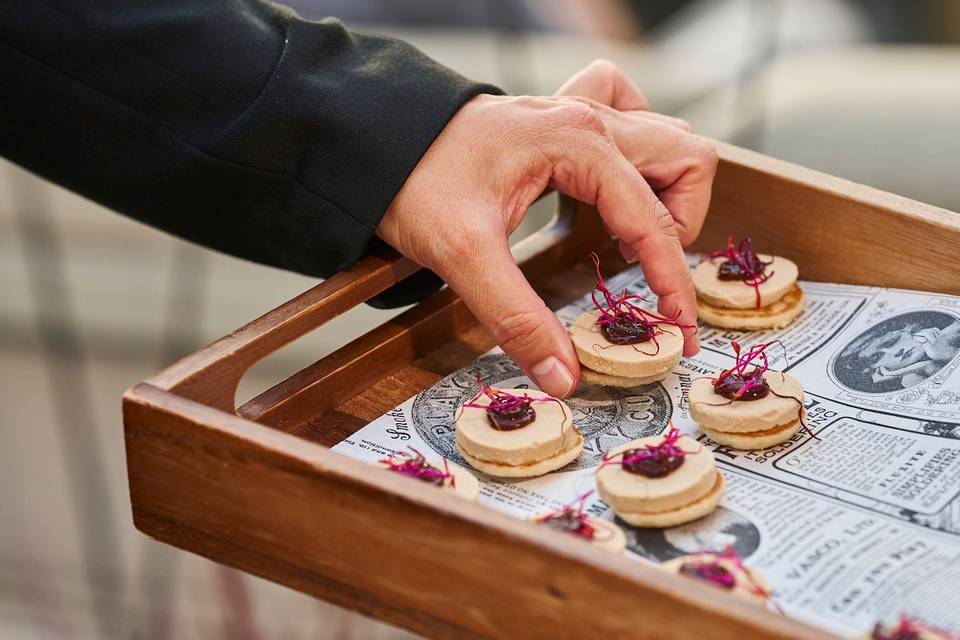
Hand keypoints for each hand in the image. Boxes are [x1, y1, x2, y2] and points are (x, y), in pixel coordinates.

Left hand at [378, 62, 716, 397]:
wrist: (370, 140)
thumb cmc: (414, 182)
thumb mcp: (463, 255)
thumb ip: (517, 317)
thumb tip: (564, 377)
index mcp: (579, 145)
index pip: (653, 220)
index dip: (672, 282)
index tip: (677, 331)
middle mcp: (589, 120)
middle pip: (686, 158)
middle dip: (684, 225)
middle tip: (648, 276)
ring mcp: (576, 113)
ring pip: (665, 135)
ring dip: (667, 187)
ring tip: (632, 239)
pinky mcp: (559, 121)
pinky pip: (626, 116)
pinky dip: (633, 155)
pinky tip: (606, 191)